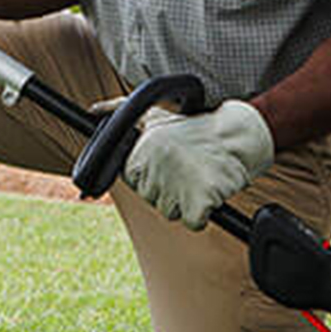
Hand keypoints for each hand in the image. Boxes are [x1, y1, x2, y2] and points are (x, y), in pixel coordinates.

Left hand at [124, 100, 273, 229]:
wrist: (236, 135)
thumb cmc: (195, 128)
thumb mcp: (152, 114)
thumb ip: (118, 110)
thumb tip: (93, 111)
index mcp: (138, 154)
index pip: (136, 183)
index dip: (155, 175)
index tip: (171, 161)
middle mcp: (152, 171)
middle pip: (152, 199)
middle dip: (170, 188)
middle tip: (188, 167)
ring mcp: (174, 188)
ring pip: (171, 212)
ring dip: (186, 199)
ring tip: (199, 174)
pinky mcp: (196, 204)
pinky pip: (193, 222)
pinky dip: (203, 212)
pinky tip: (209, 188)